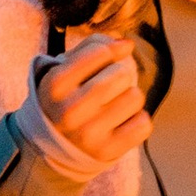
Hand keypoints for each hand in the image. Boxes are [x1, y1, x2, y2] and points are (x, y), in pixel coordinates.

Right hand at [32, 34, 148, 170]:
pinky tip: (123, 121)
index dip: (110, 52)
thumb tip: (127, 44)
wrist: (52, 145)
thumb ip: (92, 47)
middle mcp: (69, 110)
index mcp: (55, 85)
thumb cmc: (65, 97)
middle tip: (115, 82)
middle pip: (120, 75)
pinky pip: (143, 125)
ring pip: (135, 98)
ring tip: (117, 102)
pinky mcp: (108, 151)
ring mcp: (88, 134)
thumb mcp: (65, 69)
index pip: (98, 53)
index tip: (109, 59)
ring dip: (132, 96)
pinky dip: (139, 119)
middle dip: (123, 73)